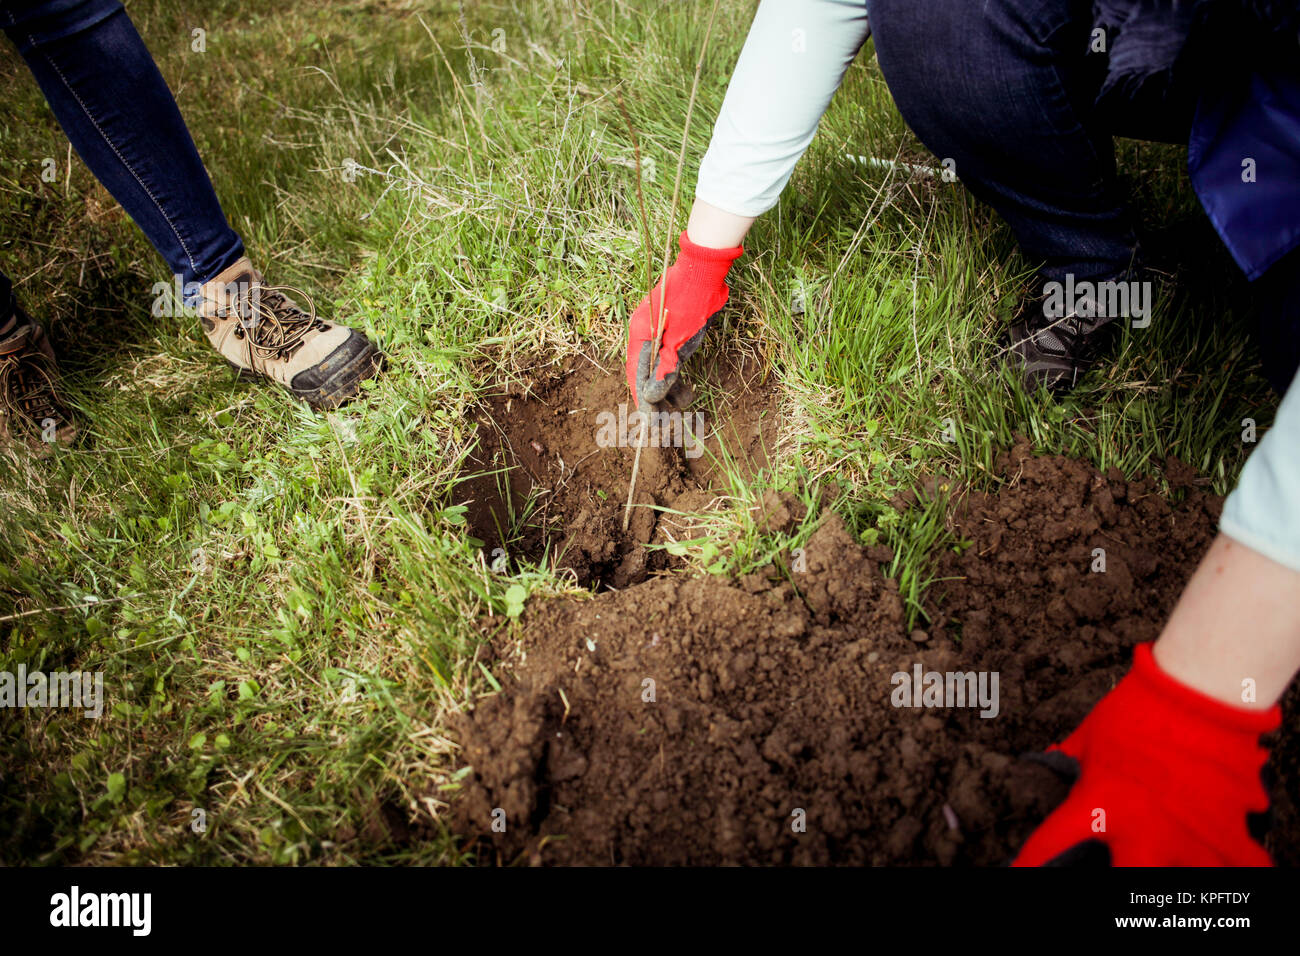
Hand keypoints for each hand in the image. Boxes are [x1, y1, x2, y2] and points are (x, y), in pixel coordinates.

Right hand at [625, 230, 741, 406]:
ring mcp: (660, 333)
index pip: (637, 374)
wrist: (706, 272)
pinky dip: (676, 376)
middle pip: (646, 373)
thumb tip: (652, 396)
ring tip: (679, 409)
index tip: (648, 422)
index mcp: (640, 335)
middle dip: (656, 399)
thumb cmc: (691, 303)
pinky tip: (685, 391)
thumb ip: (665, 368)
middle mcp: (646, 335)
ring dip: (669, 390)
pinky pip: (671, 361)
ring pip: (660, 369)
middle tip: (665, 423)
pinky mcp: (676, 332)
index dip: (642, 399)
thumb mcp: (678, 339)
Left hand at [1013, 642, 1279, 865]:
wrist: (1199, 694)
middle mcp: (1140, 831)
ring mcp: (1186, 838)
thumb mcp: (1091, 734)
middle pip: (1124, 881)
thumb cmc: (1140, 707)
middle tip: (1116, 865)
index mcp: (1099, 805)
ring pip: (1180, 884)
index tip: (1020, 870)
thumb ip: (1069, 758)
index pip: (1051, 845)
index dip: (1030, 862)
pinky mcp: (1229, 834)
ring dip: (1175, 873)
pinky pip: (1242, 866)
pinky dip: (1239, 866)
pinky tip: (1232, 863)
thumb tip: (1047, 762)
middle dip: (1118, 876)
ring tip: (1171, 862)